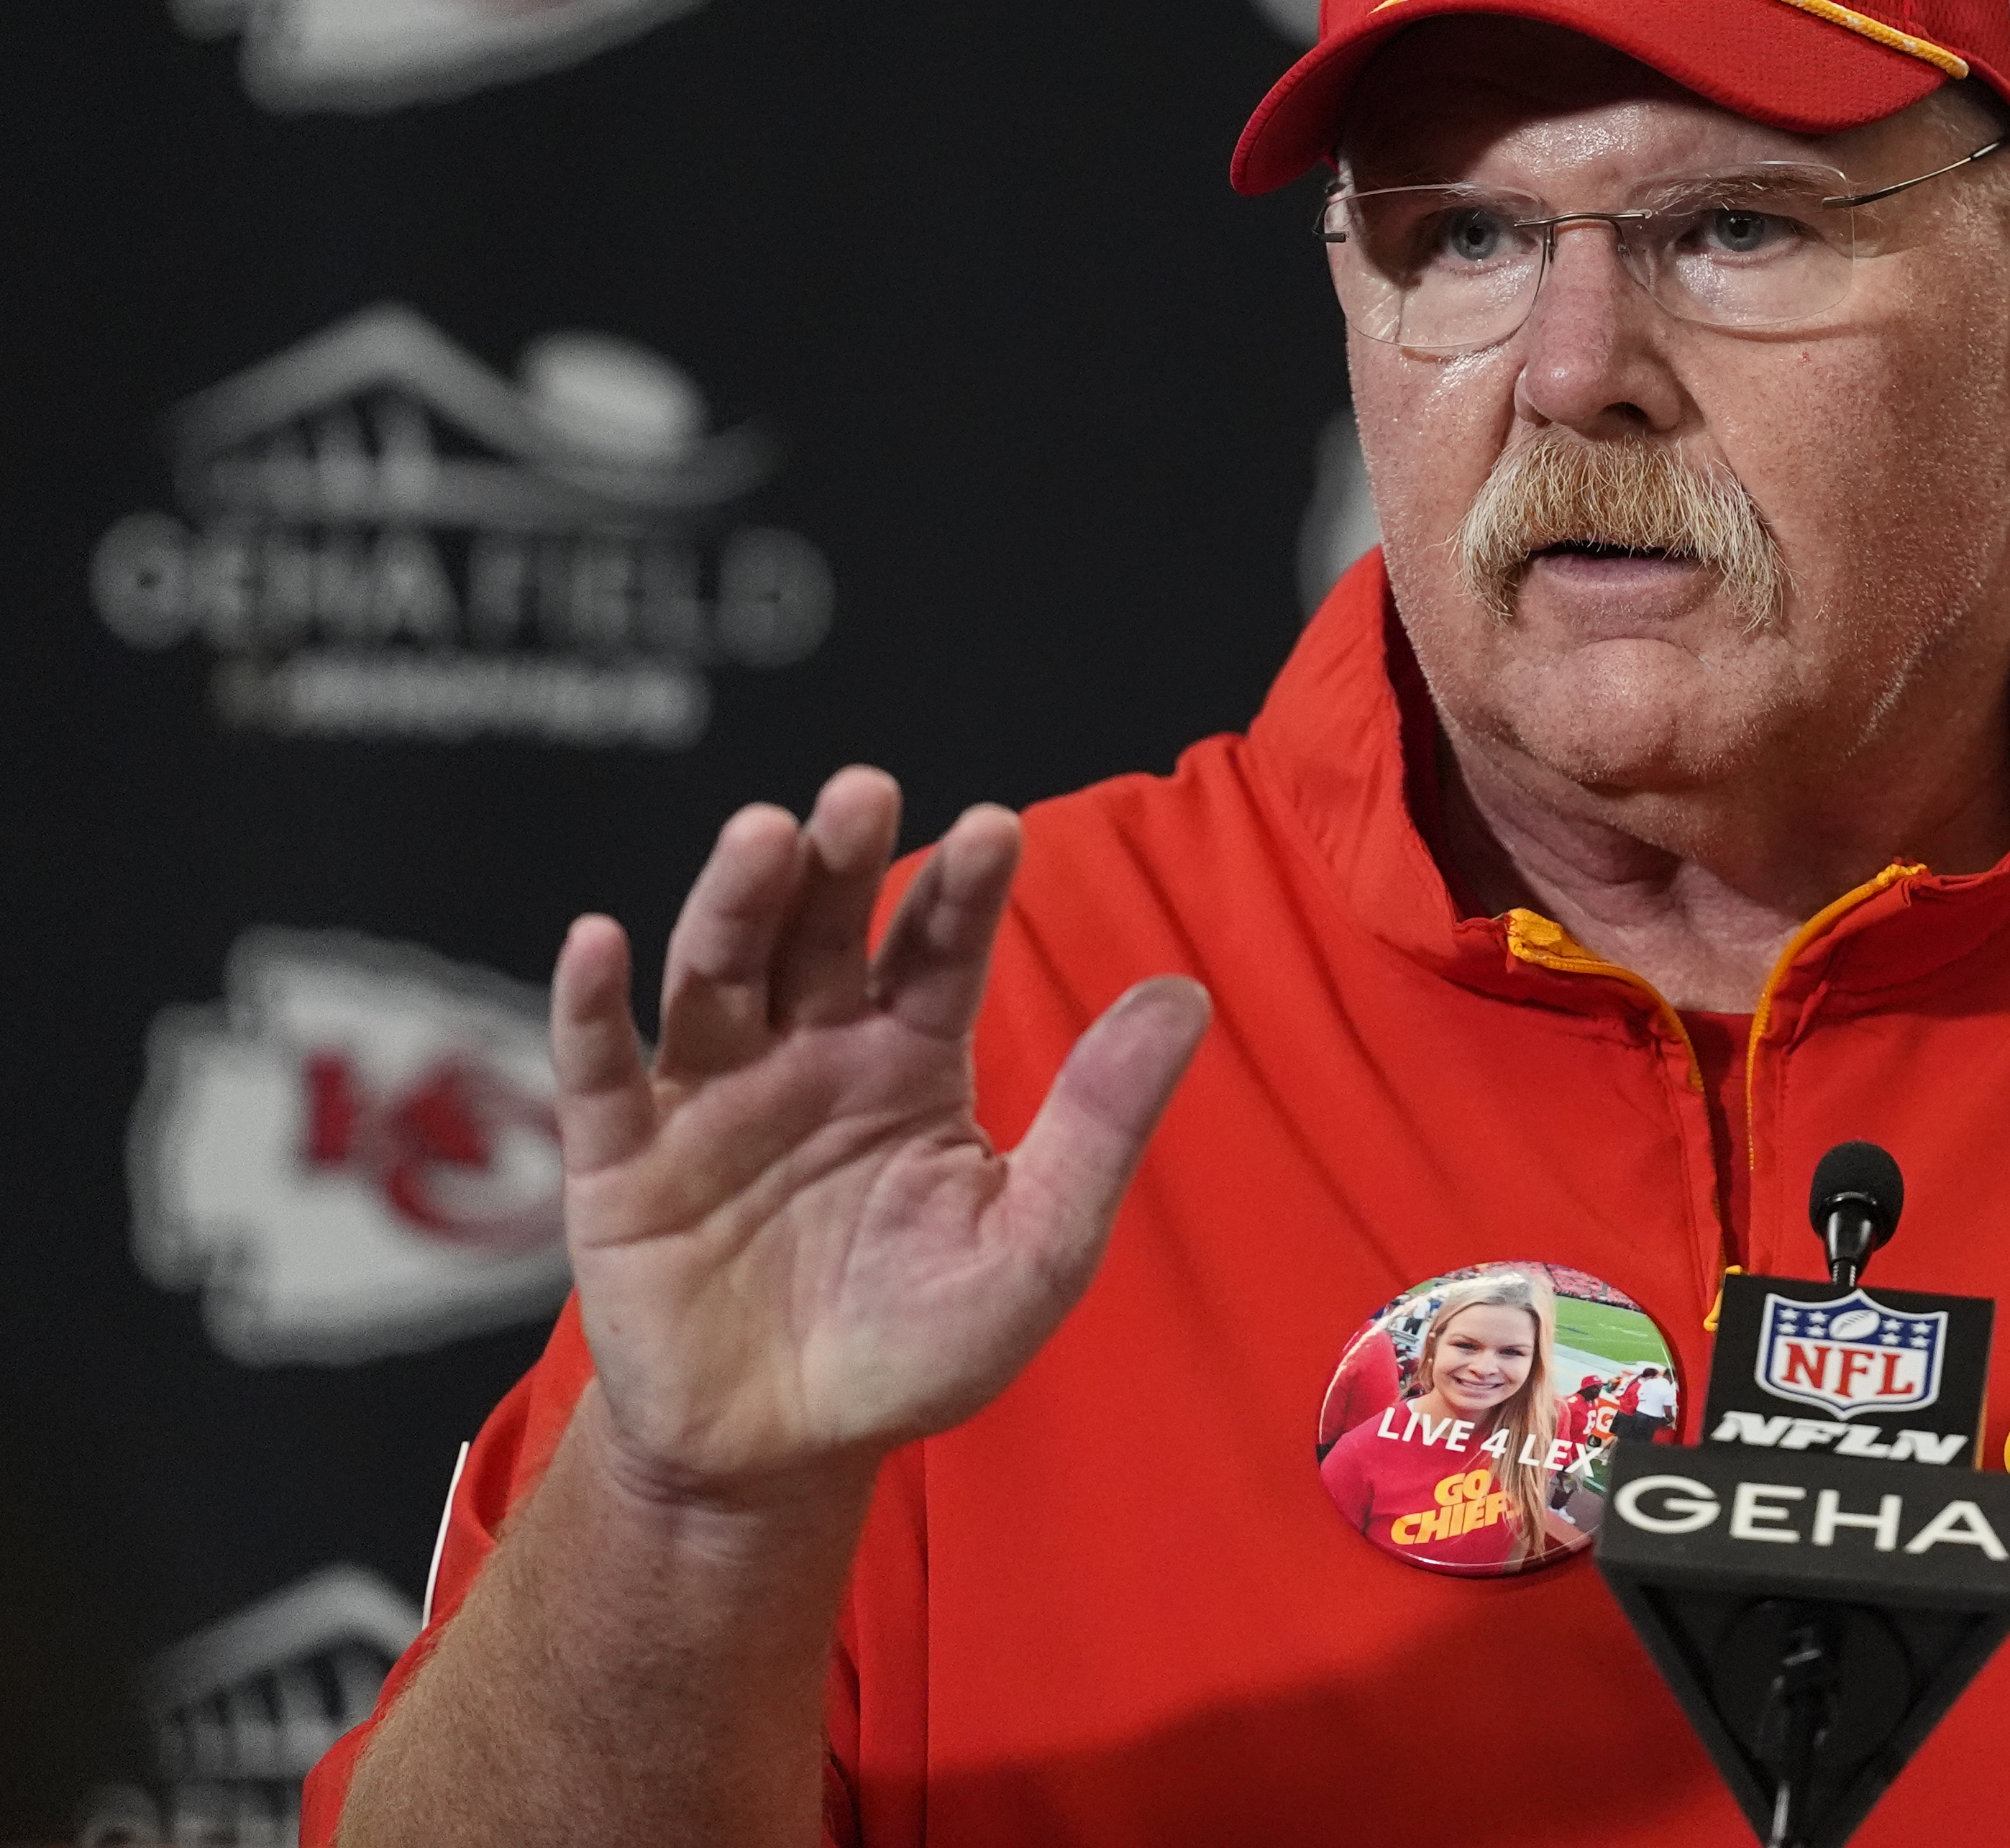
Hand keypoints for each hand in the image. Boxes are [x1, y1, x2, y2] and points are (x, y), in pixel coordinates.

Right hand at [548, 766, 1205, 1503]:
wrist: (786, 1453)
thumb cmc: (917, 1344)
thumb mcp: (1036, 1248)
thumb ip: (1100, 1126)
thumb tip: (1183, 995)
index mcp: (911, 1058)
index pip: (940, 949)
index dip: (963, 889)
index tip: (996, 830)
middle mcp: (809, 1051)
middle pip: (822, 930)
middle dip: (840, 859)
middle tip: (863, 794)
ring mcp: (711, 1095)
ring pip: (717, 972)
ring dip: (734, 899)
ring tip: (762, 835)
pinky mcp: (621, 1159)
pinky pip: (601, 1071)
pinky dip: (589, 1004)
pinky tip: (597, 941)